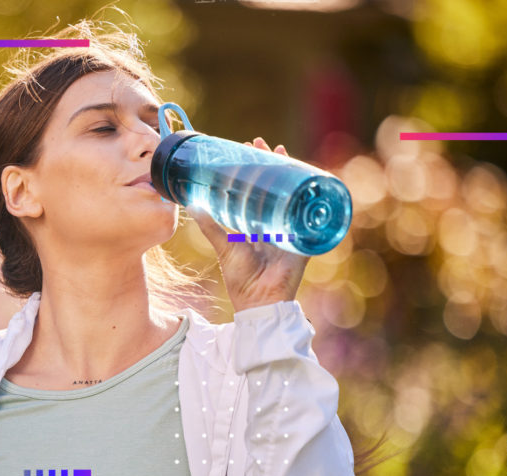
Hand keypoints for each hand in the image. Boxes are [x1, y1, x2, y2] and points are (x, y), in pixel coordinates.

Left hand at [185, 137, 309, 311]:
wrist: (259, 300)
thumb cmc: (240, 278)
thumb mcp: (223, 245)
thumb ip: (209, 226)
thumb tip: (191, 204)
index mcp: (256, 223)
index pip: (256, 188)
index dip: (253, 169)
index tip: (246, 148)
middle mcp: (275, 222)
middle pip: (276, 185)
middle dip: (272, 163)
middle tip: (262, 144)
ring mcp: (291, 227)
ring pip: (293, 192)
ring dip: (290, 170)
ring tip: (280, 152)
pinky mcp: (304, 237)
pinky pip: (312, 213)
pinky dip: (314, 195)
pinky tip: (312, 176)